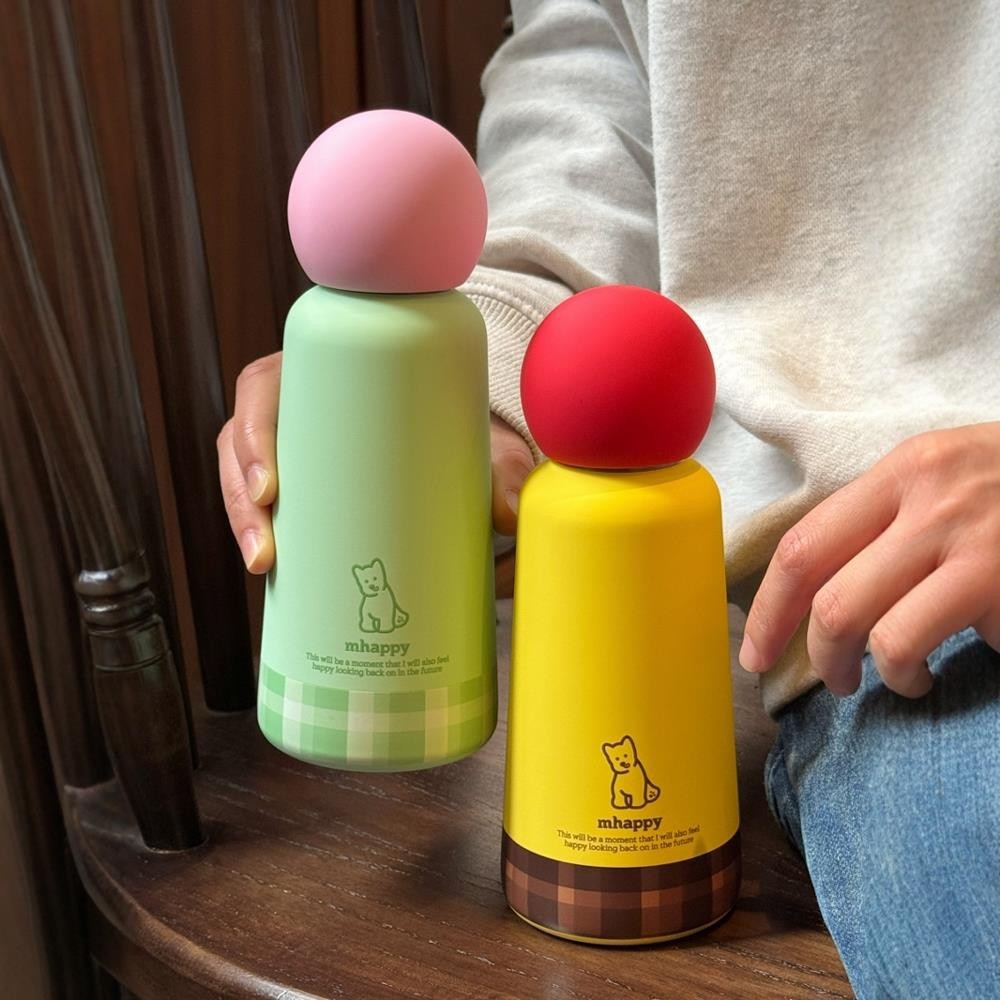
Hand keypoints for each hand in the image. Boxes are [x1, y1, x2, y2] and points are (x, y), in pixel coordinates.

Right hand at [217, 352, 534, 573]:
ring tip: (263, 565)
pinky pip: (255, 497)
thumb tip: (511, 515)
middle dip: (240, 495)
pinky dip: (252, 529)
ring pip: (240, 473)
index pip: (264, 386)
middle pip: (242, 437)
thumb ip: (501, 472)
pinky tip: (263, 566)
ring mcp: (290, 440)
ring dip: (240, 520)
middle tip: (266, 550)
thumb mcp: (472, 438)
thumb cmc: (449, 421)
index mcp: (322, 369)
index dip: (254, 433)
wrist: (454, 435)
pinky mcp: (293, 477)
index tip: (272, 487)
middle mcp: (296, 400)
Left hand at [739, 422, 999, 697]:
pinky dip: (908, 674)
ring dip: (853, 669)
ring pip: (857, 622)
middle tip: (825, 680)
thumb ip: (888, 519)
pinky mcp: (998, 581)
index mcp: (901, 473)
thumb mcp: (950, 481)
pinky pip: (912, 642)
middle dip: (806, 650)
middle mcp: (926, 499)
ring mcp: (966, 540)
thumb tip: (816, 585)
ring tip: (884, 680)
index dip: (767, 606)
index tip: (752, 650)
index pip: (803, 543)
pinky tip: (926, 677)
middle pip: (821, 588)